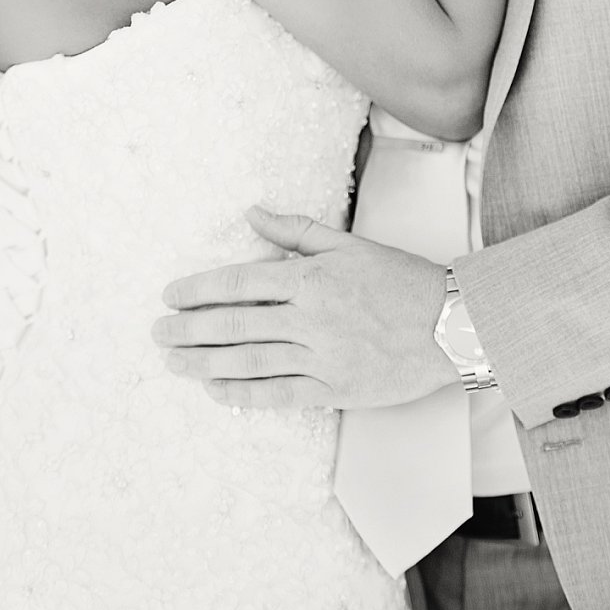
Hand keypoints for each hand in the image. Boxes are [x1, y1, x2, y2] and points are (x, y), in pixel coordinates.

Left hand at [151, 208, 455, 409]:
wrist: (452, 324)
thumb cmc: (401, 279)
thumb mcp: (349, 244)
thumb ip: (295, 231)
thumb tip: (251, 213)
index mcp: (312, 277)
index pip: (241, 282)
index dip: (199, 290)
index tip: (170, 296)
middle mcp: (311, 318)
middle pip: (236, 324)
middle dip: (190, 329)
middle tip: (158, 333)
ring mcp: (322, 357)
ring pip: (250, 361)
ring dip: (205, 363)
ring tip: (175, 363)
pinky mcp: (335, 389)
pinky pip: (279, 395)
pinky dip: (244, 395)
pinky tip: (216, 392)